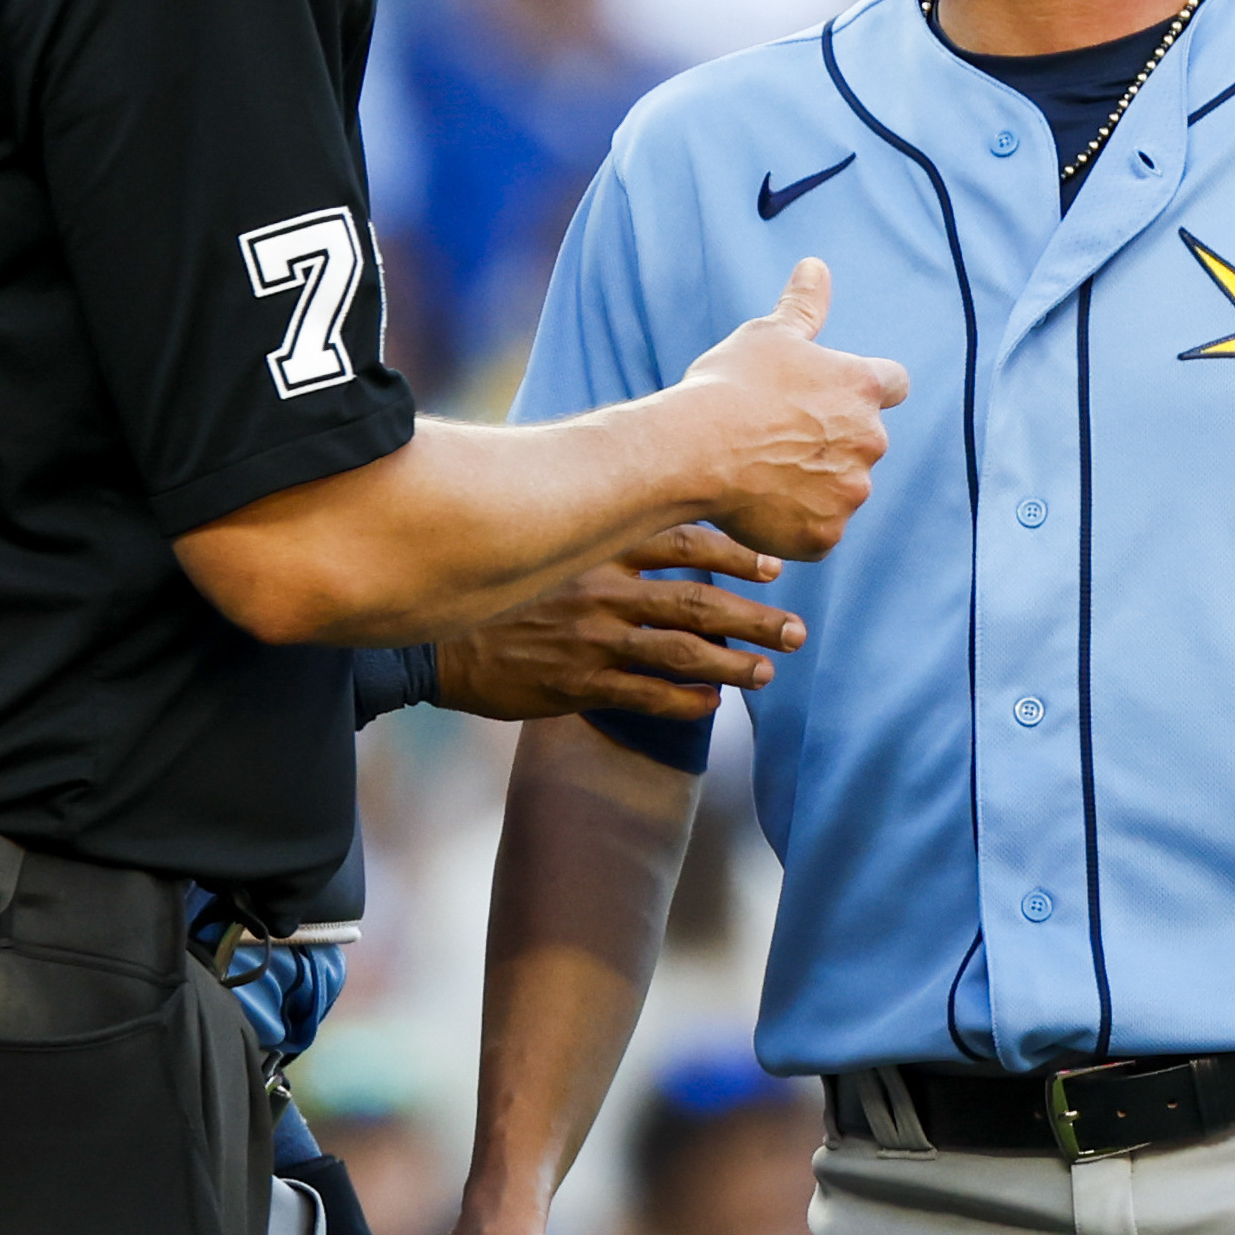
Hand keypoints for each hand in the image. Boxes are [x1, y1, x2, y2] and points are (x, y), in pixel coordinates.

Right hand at [433, 526, 803, 720]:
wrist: (438, 641)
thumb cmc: (499, 594)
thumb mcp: (550, 550)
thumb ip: (598, 541)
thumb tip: (649, 527)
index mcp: (599, 548)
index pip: (684, 541)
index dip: (734, 554)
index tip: (770, 568)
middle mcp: (604, 589)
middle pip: (699, 599)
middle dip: (755, 615)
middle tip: (795, 630)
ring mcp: (593, 639)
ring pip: (684, 651)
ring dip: (734, 663)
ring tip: (767, 672)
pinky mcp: (578, 683)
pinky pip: (648, 695)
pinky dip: (687, 702)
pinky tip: (712, 707)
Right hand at [675, 259, 904, 560]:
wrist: (694, 450)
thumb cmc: (729, 386)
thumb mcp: (766, 335)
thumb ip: (802, 305)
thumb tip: (816, 266)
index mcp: (862, 387)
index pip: (893, 384)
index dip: (864, 390)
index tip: (832, 397)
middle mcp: (870, 440)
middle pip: (862, 441)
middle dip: (831, 441)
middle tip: (777, 438)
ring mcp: (851, 491)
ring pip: (840, 488)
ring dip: (814, 483)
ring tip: (762, 473)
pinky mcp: (826, 534)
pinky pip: (818, 530)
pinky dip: (796, 523)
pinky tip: (759, 506)